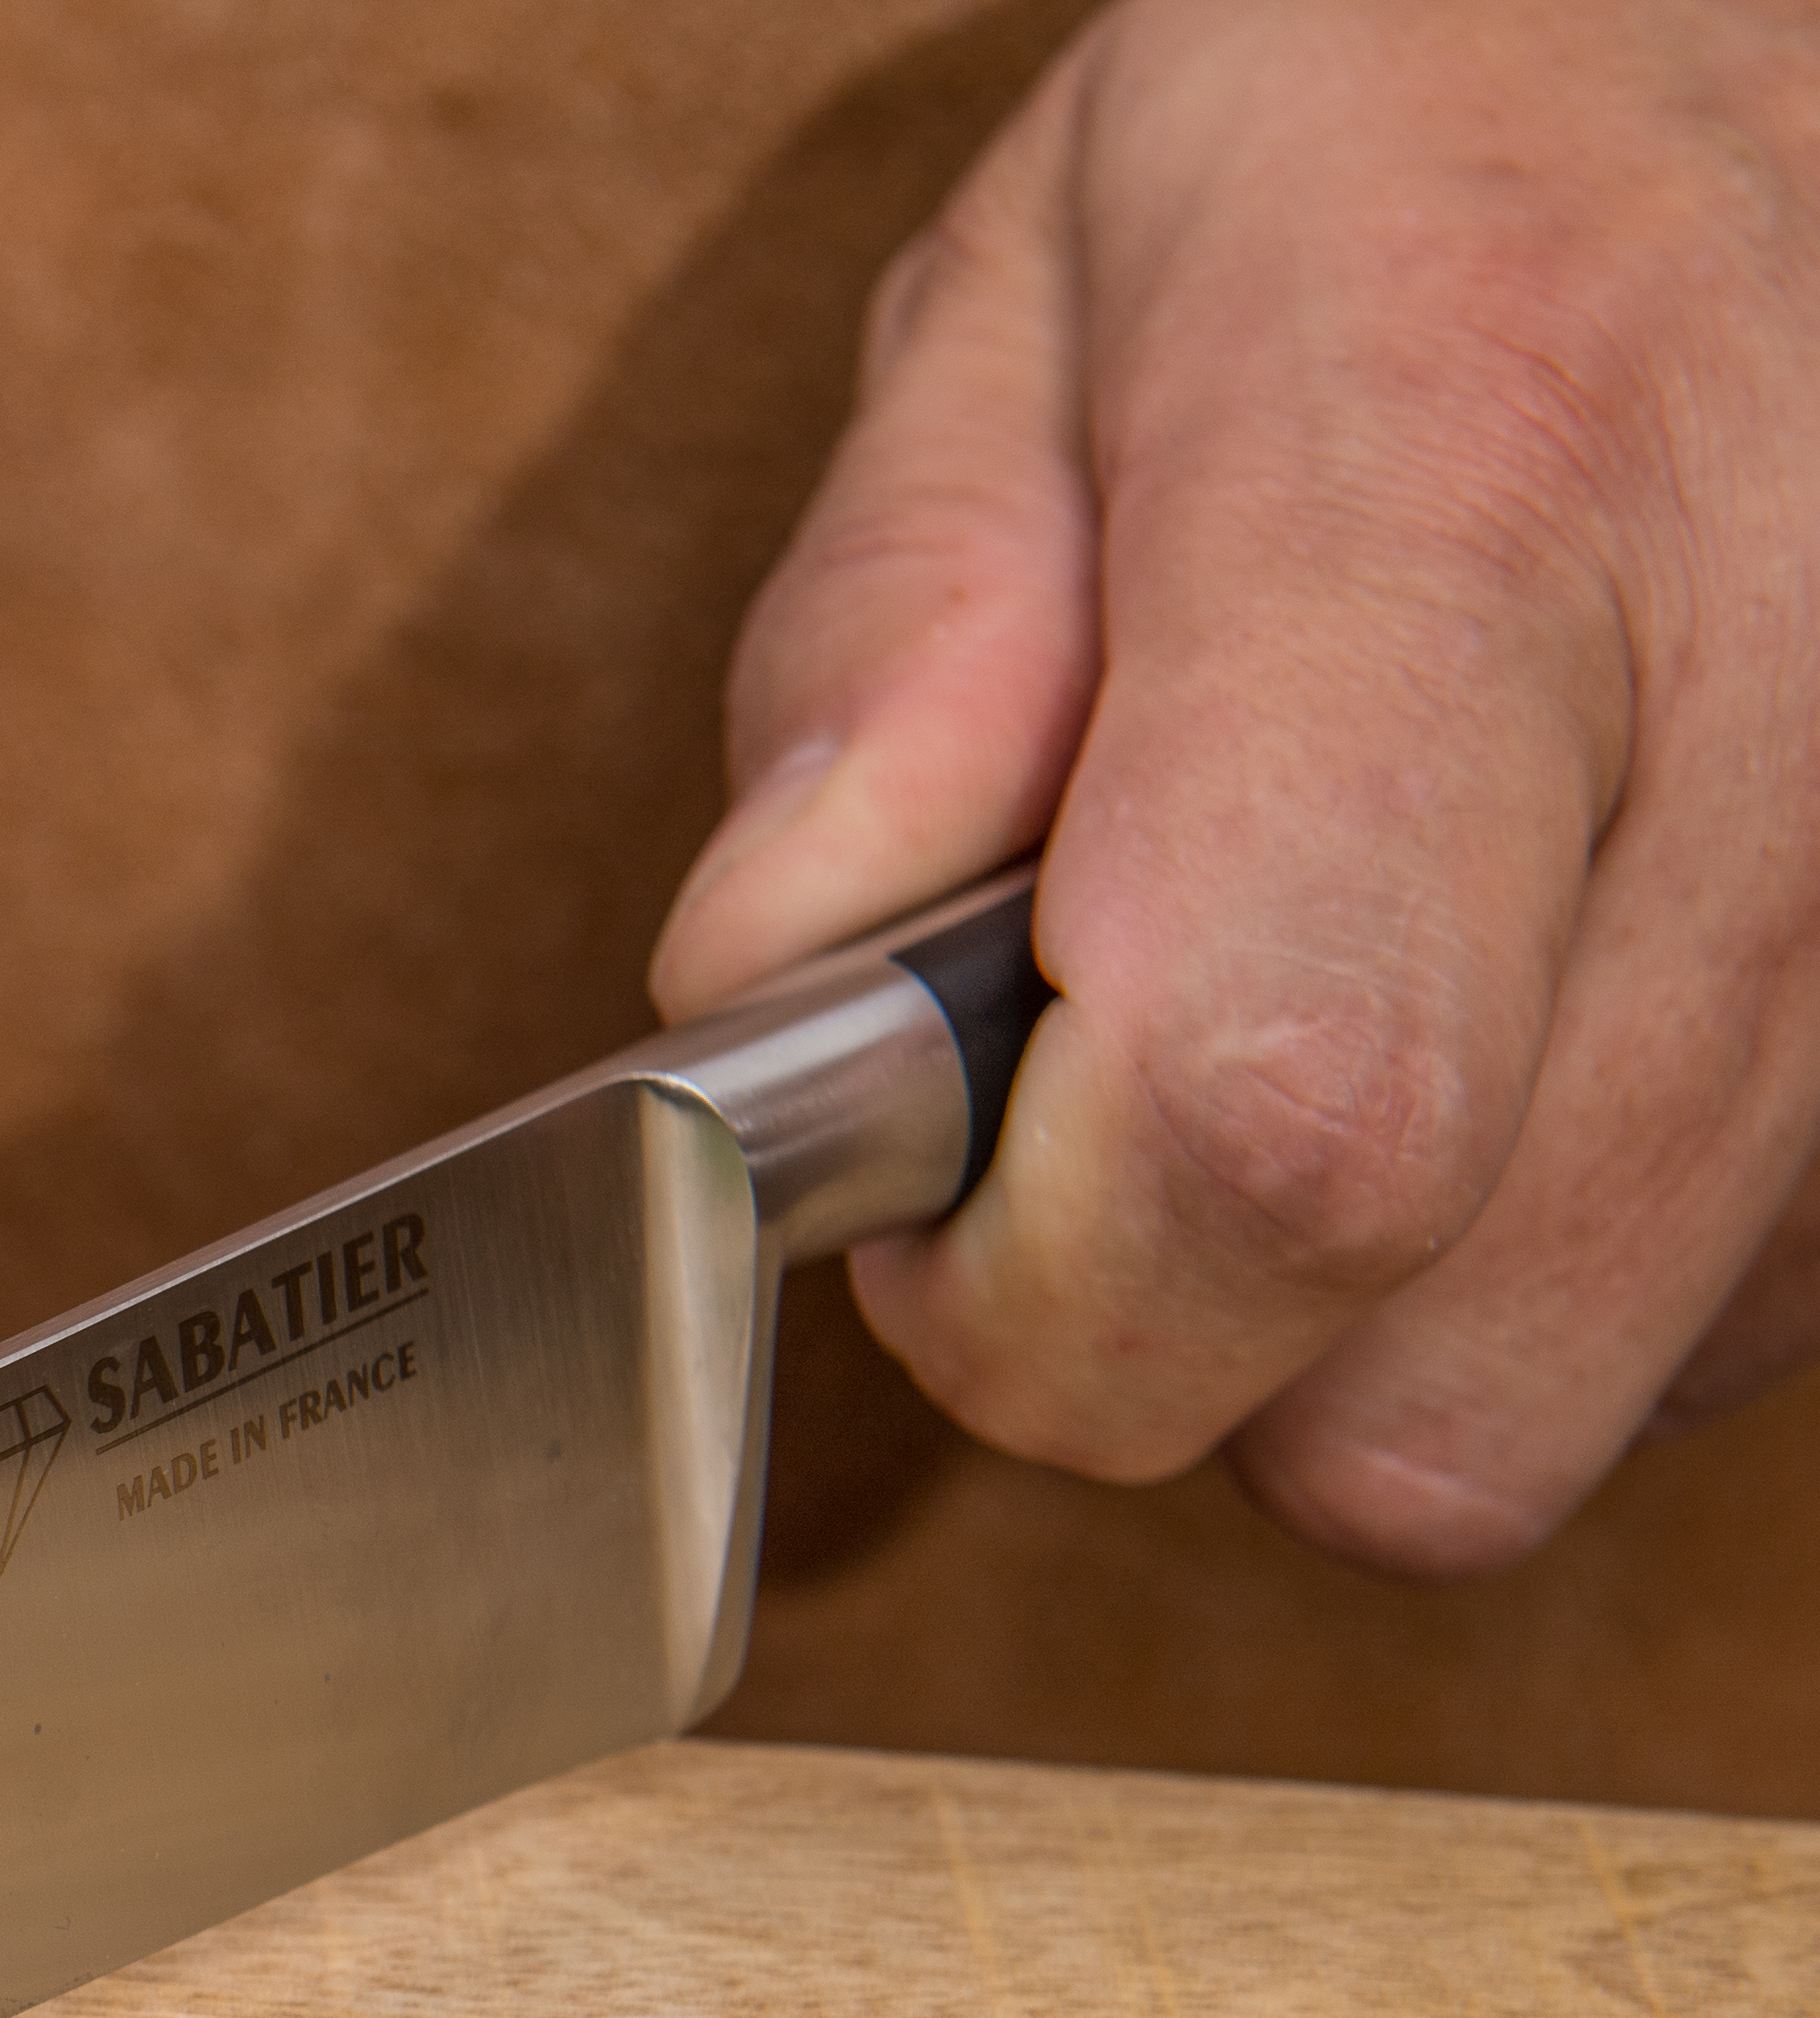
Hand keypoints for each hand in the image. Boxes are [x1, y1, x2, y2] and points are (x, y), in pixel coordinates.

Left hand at [650, 0, 1819, 1577]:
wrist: (1787, 28)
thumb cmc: (1418, 119)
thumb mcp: (1047, 278)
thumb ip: (886, 638)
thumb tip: (779, 982)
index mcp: (1475, 501)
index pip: (1284, 1122)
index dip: (1048, 1286)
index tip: (926, 1195)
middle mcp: (1794, 730)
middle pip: (1418, 1394)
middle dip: (1169, 1325)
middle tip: (1084, 1075)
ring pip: (1562, 1399)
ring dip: (1360, 1299)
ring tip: (1326, 966)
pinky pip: (1717, 1324)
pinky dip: (1548, 1241)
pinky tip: (1513, 982)